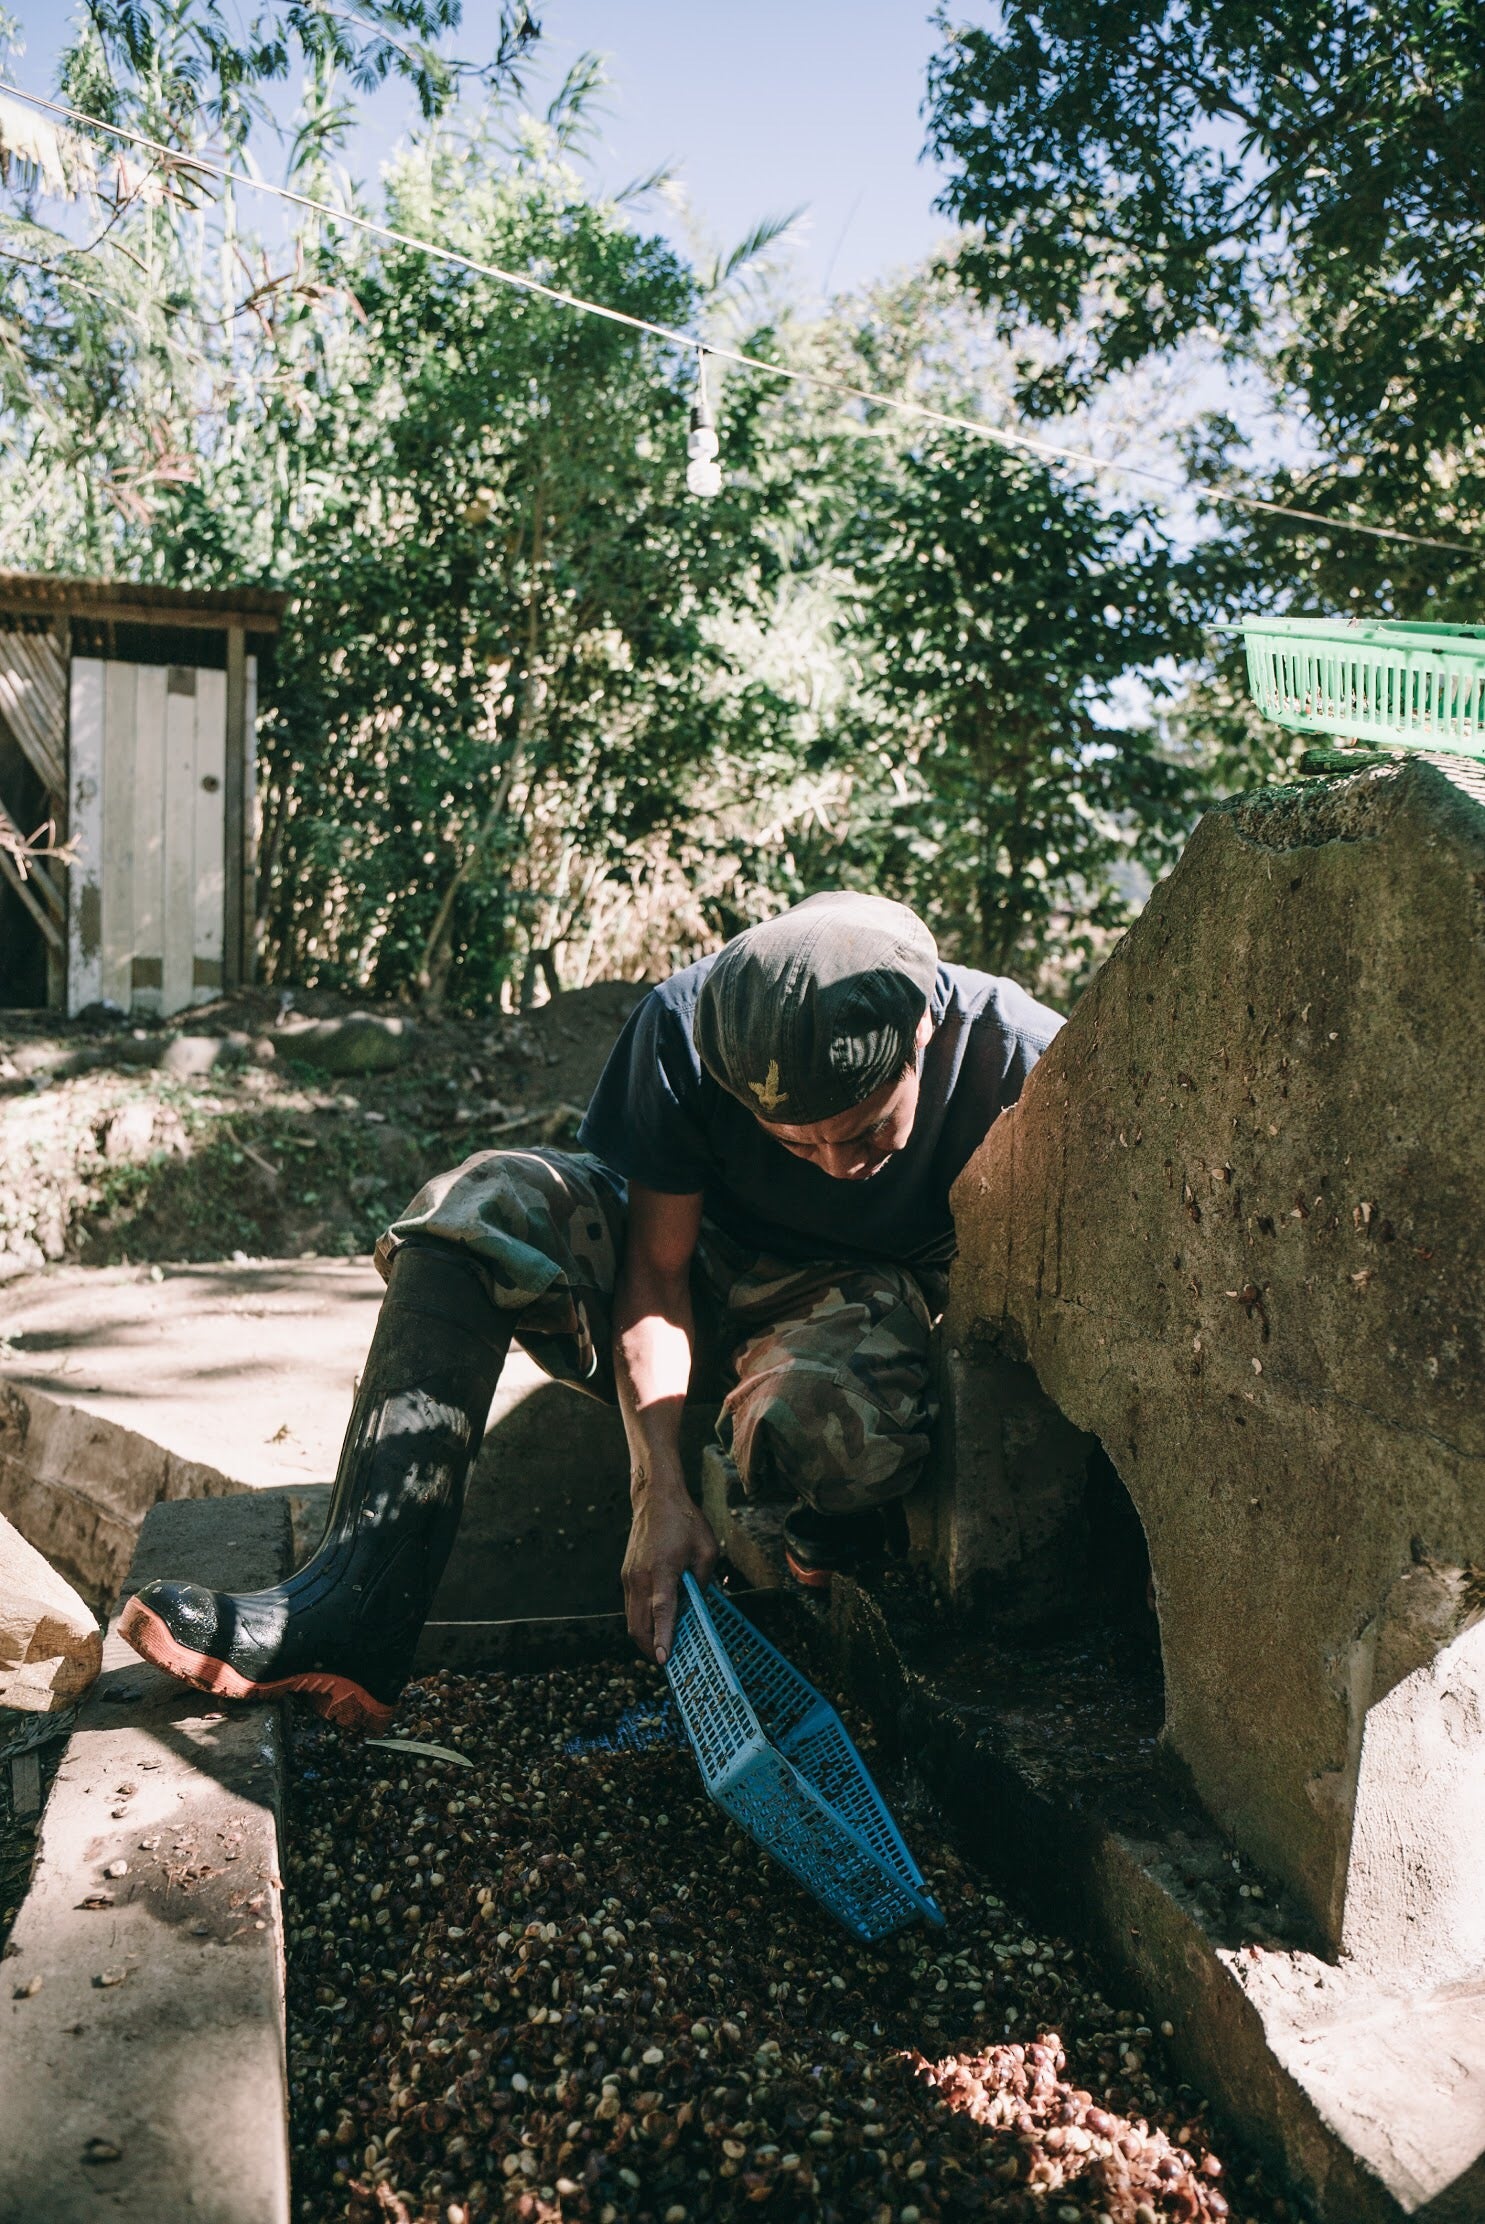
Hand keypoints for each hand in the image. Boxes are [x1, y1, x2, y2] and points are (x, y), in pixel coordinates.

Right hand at [621, 1475, 717, 1667]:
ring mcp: (629, 1577)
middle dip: (651, 1648)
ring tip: (663, 1647)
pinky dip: (642, 1621)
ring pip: (632, 1620)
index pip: (661, 1610)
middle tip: (669, 1661)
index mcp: (662, 1570)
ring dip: (645, 1637)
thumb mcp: (706, 1550)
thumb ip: (703, 1582)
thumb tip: (698, 1606)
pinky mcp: (626, 1575)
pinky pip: (632, 1607)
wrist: (655, 1498)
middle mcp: (640, 1577)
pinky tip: (657, 1623)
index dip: (663, 1637)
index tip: (663, 1659)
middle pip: (639, 1625)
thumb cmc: (684, 1521)